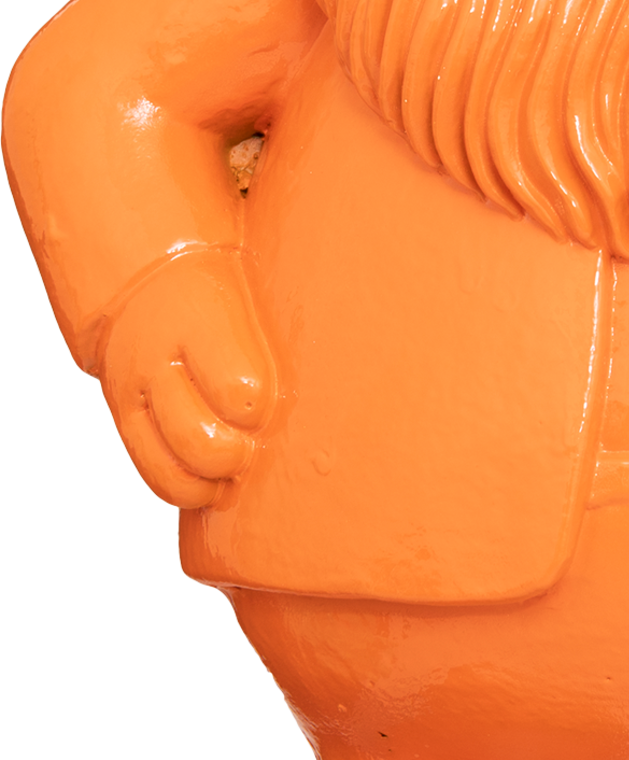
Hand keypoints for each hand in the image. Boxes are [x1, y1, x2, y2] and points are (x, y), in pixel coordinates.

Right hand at [100, 249, 275, 507]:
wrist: (146, 273)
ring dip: (210, 482)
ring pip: (170, 468)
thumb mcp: (254, 270)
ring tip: (235, 472)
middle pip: (198, 440)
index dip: (260, 409)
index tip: (270, 403)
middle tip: (255, 446)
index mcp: (199, 314)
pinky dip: (184, 489)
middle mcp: (160, 357)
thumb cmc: (223, 273)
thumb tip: (374, 286)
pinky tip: (212, 482)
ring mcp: (133, 392)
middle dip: (235, 457)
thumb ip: (290, 299)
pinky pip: (150, 471)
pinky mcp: (123, 416)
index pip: (236, 388)